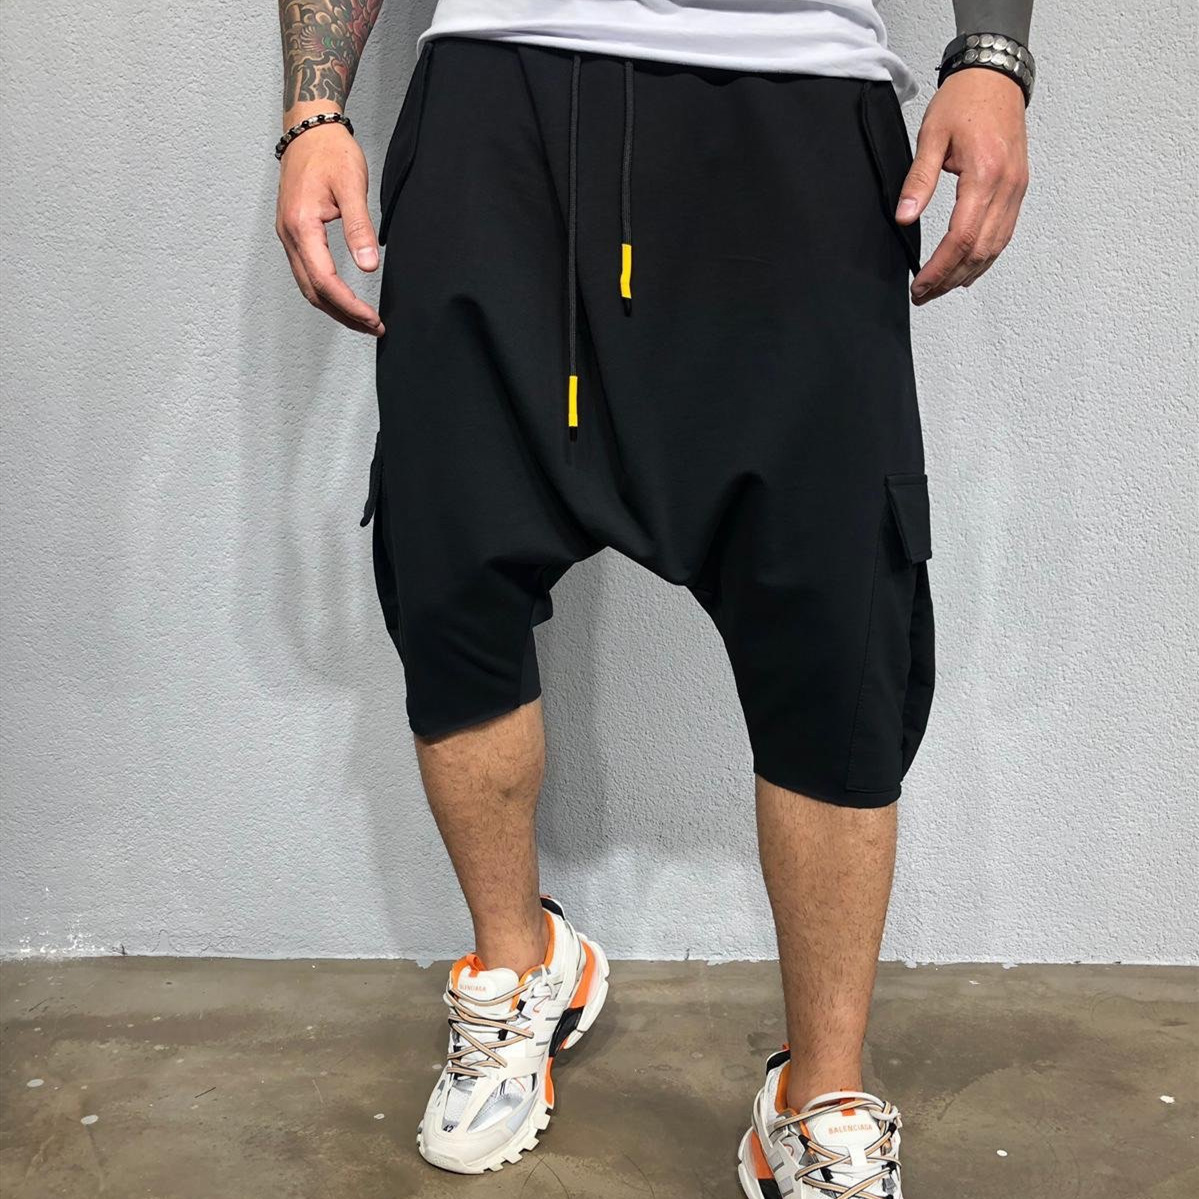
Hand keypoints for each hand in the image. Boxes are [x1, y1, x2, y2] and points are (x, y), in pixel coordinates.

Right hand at [275, 122, 384, 335]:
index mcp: (301, 226)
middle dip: (343, 314)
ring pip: (307, 286)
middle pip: (313, 291)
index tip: (373, 319)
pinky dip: (325, 292)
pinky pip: (306, 272)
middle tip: (373, 327)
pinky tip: (343, 298)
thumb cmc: (330, 152)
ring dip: (334, 307)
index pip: (325, 281)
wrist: (309, 130)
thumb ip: (359, 228)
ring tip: (362, 319)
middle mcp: (289, 235)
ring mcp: (288, 236)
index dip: (350, 305)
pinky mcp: (293, 233)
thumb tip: (368, 265)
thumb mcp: (352, 187)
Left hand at [896, 69, 1028, 304]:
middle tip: (924, 294)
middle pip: (980, 251)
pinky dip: (985, 257)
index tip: (920, 285)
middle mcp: (1007, 187)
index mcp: (985, 176)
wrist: (996, 75)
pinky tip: (968, 268)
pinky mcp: (1018, 188)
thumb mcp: (931, 136)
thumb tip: (905, 218)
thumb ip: (919, 181)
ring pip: (995, 247)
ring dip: (967, 273)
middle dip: (950, 278)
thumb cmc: (965, 100)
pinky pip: (1004, 233)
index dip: (939, 268)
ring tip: (940, 288)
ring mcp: (1016, 189)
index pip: (962, 238)